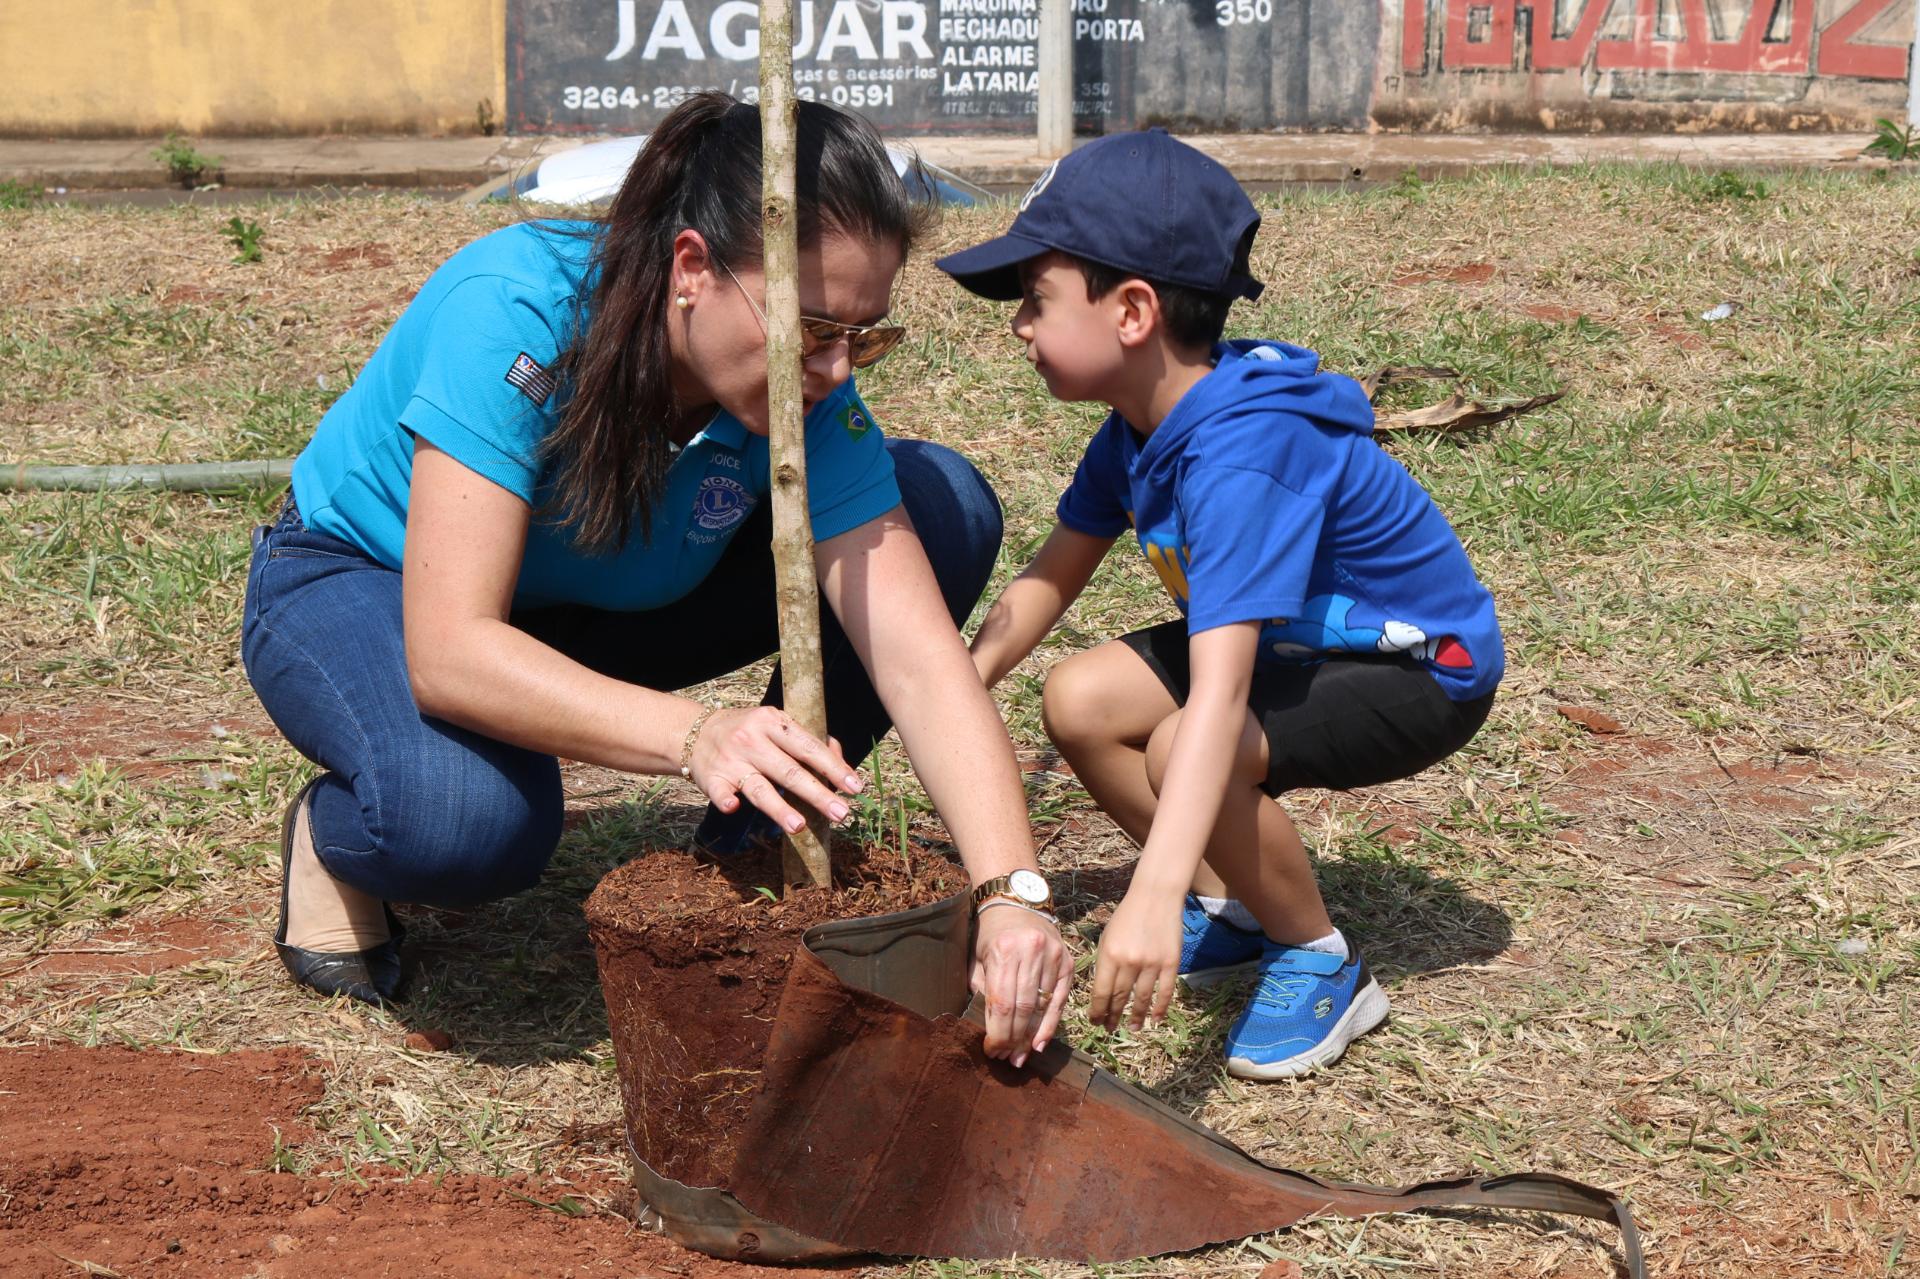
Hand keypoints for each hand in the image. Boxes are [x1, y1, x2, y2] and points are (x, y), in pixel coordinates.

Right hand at [688, 706, 862, 834]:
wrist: (695, 732)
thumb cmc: (749, 731)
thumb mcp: (776, 723)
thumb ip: (808, 740)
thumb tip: (840, 762)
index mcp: (773, 722)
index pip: (809, 747)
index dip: (833, 767)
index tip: (855, 787)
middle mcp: (752, 740)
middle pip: (790, 771)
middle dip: (818, 794)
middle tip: (841, 814)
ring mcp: (731, 760)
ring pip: (759, 787)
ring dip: (779, 808)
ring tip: (800, 827)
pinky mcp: (711, 779)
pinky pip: (720, 792)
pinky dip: (725, 800)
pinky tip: (733, 807)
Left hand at [970, 903, 1070, 1067]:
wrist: (1017, 900)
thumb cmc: (991, 933)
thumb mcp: (978, 957)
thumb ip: (983, 989)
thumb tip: (989, 1028)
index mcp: (1002, 951)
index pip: (1001, 1003)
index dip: (997, 1034)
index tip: (991, 1051)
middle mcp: (1030, 952)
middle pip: (1023, 1009)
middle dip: (1014, 1040)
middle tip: (1007, 1060)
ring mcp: (1052, 956)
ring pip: (1042, 1007)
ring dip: (1031, 1037)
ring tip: (1022, 1058)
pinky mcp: (1067, 960)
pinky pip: (1059, 999)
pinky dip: (1050, 1023)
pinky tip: (1041, 1043)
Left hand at [1088, 888, 1180, 1032]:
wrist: (1155, 896)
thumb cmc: (1127, 916)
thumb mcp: (1107, 936)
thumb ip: (1105, 963)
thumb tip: (1103, 991)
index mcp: (1109, 954)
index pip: (1101, 992)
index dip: (1097, 1010)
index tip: (1095, 1021)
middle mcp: (1129, 962)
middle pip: (1119, 998)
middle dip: (1112, 1016)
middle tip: (1110, 1028)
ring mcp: (1151, 963)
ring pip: (1141, 998)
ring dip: (1136, 1016)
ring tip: (1133, 1027)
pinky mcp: (1170, 963)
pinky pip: (1165, 992)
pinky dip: (1160, 1008)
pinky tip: (1155, 1019)